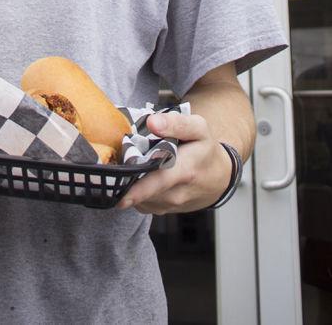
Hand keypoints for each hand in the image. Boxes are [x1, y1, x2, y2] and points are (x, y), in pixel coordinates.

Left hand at [116, 111, 232, 213]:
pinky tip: (139, 175)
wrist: (219, 179)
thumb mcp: (198, 129)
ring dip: (130, 182)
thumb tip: (152, 122)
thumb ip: (176, 123)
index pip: (159, 181)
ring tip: (133, 163)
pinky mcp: (160, 209)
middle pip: (143, 190)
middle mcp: (176, 193)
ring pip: (139, 196)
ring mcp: (167, 204)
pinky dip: (134, 189)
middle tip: (112, 170)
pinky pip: (140, 201)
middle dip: (126, 182)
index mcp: (185, 170)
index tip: (121, 197)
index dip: (138, 190)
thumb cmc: (205, 150)